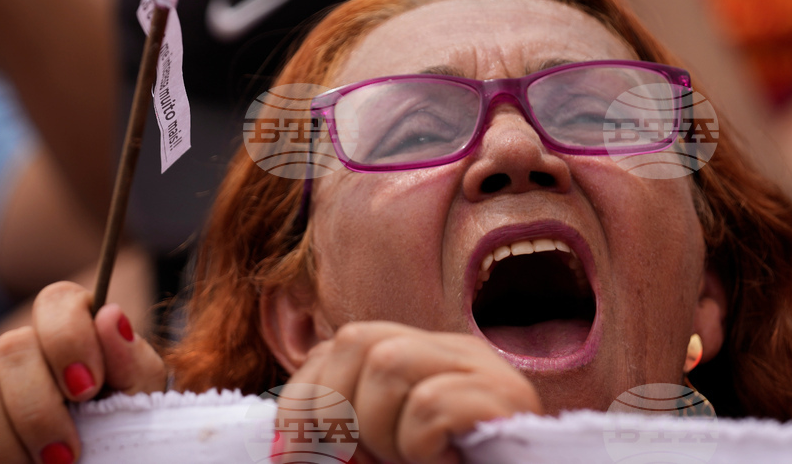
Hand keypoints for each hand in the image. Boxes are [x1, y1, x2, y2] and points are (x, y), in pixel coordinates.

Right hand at [0, 282, 166, 463]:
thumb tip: (110, 316)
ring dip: (4, 438)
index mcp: (67, 333)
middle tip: (65, 456)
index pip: (57, 300)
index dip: (69, 339)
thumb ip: (131, 364)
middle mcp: (15, 350)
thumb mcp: (134, 404)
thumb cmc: (112, 436)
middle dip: (39, 407)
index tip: (86, 390)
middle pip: (10, 345)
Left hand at [280, 322, 541, 463]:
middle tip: (370, 460)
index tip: (293, 455)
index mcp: (418, 357)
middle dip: (339, 412)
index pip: (337, 346)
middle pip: (358, 339)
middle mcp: (451, 351)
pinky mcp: (508, 400)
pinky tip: (446, 463)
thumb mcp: (381, 452)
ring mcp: (483, 369)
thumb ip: (341, 435)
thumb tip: (284, 442)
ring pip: (388, 361)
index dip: (302, 400)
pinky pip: (429, 404)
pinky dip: (420, 446)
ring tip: (414, 461)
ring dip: (383, 432)